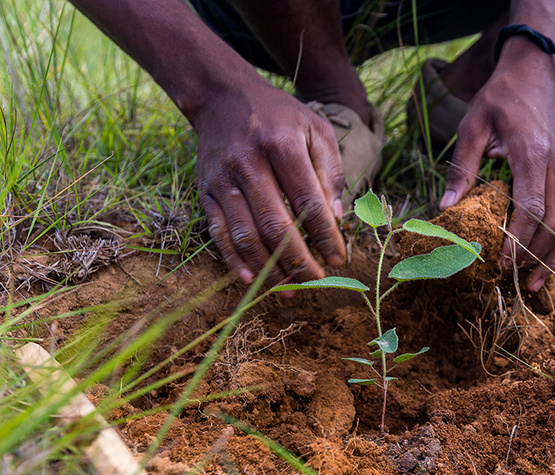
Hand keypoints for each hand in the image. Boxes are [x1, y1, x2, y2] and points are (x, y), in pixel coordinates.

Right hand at [193, 77, 346, 286]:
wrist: (222, 96)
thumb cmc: (280, 116)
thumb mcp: (316, 129)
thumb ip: (331, 172)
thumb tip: (335, 219)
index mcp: (281, 146)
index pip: (308, 202)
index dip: (325, 236)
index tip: (339, 257)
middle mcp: (248, 164)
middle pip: (275, 225)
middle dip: (299, 260)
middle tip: (316, 281)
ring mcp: (222, 179)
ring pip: (246, 235)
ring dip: (268, 268)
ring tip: (289, 289)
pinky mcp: (205, 191)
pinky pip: (219, 233)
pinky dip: (234, 260)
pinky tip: (252, 279)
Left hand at [441, 47, 554, 291]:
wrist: (536, 70)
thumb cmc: (500, 96)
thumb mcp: (472, 125)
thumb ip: (462, 168)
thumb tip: (445, 207)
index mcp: (531, 152)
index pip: (530, 207)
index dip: (517, 241)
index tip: (500, 264)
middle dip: (538, 257)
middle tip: (515, 281)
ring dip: (553, 255)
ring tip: (532, 281)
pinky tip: (543, 257)